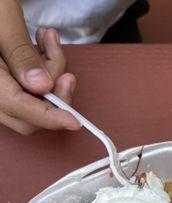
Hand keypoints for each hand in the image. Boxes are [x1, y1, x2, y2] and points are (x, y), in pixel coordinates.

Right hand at [0, 0, 79, 134]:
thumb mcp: (2, 22)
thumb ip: (22, 56)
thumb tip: (44, 86)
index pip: (19, 108)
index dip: (50, 117)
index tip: (74, 121)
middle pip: (28, 115)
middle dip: (54, 90)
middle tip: (60, 58)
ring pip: (33, 101)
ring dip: (50, 72)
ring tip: (48, 39)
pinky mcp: (4, 84)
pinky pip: (28, 90)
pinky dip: (42, 71)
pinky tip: (41, 46)